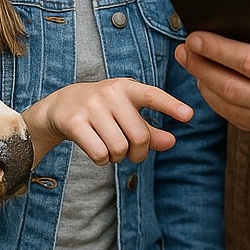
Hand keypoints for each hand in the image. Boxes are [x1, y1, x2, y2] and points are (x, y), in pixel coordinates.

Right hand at [22, 77, 192, 165]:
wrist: (61, 105)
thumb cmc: (104, 111)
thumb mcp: (127, 114)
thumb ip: (150, 130)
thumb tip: (172, 142)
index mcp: (127, 88)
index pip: (152, 96)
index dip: (171, 106)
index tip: (189, 115)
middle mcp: (110, 93)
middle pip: (139, 137)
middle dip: (138, 153)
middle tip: (130, 152)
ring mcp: (91, 106)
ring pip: (119, 148)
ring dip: (118, 157)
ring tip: (109, 146)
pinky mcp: (74, 122)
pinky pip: (100, 155)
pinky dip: (102, 161)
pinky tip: (97, 150)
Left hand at [174, 0, 249, 135]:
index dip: (219, 49)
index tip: (196, 35)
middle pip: (234, 88)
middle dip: (202, 67)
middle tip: (184, 48)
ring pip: (231, 108)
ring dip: (205, 84)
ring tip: (190, 62)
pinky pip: (239, 119)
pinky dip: (218, 102)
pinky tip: (208, 82)